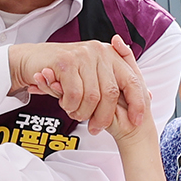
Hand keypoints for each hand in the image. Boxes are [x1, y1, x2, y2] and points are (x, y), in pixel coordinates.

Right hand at [11, 37, 147, 135]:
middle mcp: (100, 51)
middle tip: (95, 128)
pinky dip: (70, 106)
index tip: (136, 122)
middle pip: (111, 93)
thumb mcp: (94, 73)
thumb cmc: (66, 71)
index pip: (132, 80)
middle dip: (104, 116)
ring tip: (76, 113)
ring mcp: (82, 55)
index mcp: (111, 54)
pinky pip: (75, 94)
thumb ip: (116, 82)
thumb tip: (147, 96)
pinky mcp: (65, 61)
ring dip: (83, 112)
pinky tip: (66, 104)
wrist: (33, 60)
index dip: (136, 102)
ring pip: (92, 96)